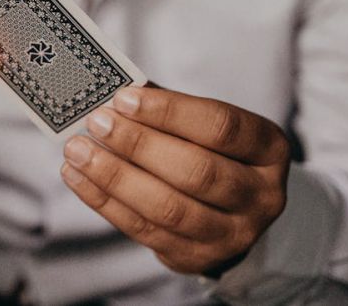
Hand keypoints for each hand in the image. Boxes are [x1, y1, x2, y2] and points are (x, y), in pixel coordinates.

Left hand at [60, 87, 289, 274]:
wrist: (230, 212)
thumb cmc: (212, 153)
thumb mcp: (205, 126)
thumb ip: (167, 108)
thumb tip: (114, 90)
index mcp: (269, 149)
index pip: (221, 127)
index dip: (170, 112)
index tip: (124, 97)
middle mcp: (261, 195)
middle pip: (196, 171)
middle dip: (139, 145)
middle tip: (97, 123)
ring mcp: (233, 234)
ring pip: (168, 208)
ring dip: (115, 177)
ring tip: (78, 151)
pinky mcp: (197, 257)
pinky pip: (144, 230)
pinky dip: (105, 201)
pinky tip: (78, 176)